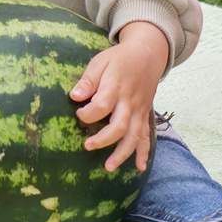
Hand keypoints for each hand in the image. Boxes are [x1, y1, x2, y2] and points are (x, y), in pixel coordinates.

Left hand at [71, 20, 169, 171]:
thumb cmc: (119, 59)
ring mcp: (139, 110)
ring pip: (134, 135)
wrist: (148, 54)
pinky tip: (139, 167)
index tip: (79, 114)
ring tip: (109, 167)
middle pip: (120, 125)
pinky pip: (146, 135)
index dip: (88, 114)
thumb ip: (88, 80)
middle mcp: (130, 101)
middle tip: (88, 146)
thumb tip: (74, 96)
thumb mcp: (100, 62)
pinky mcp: (145, 114)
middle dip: (104, 139)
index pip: (102, 105)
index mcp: (116, 87)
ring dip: (123, 153)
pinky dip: (144, 152)